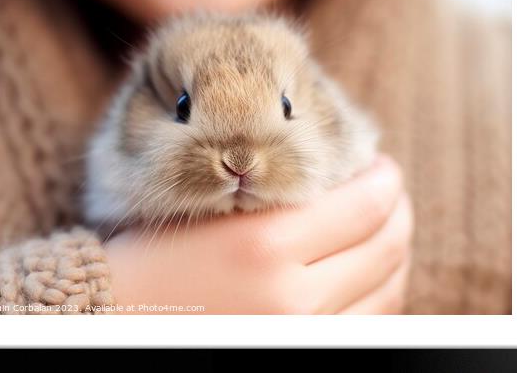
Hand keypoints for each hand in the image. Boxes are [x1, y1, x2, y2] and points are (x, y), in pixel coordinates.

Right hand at [103, 154, 412, 313]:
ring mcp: (301, 337)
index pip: (367, 206)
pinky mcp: (300, 356)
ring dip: (394, 252)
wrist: (118, 316)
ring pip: (388, 291)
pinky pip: (368, 327)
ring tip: (381, 227)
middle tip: (384, 188)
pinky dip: (379, 294)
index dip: (385, 178)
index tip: (379, 163)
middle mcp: (293, 299)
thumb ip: (276, 188)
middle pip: (387, 247)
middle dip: (398, 210)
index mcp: (265, 246)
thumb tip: (340, 171)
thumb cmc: (154, 254)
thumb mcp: (211, 207)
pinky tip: (365, 272)